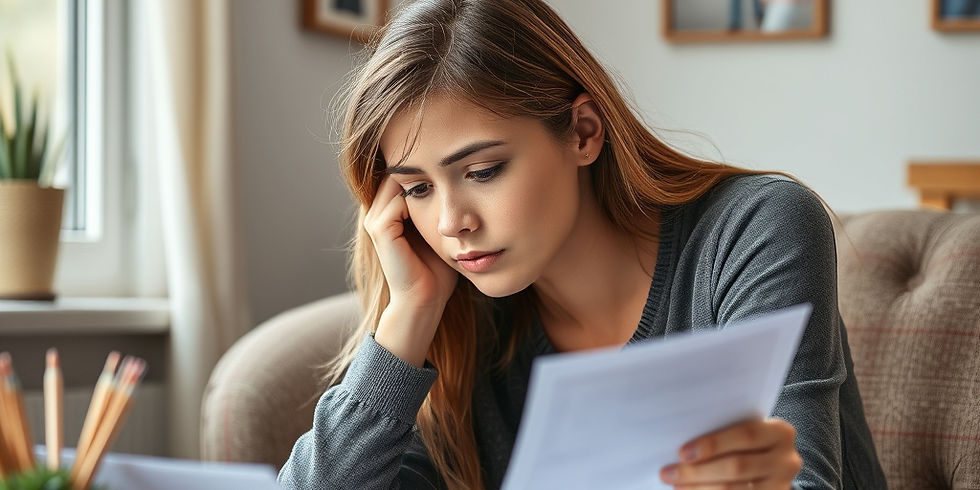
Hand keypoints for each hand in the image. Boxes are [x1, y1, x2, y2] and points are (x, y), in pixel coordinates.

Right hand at [364, 177, 458, 311]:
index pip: (401, 173)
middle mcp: (375, 213)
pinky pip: (400, 199)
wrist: (425, 299)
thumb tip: (458, 182)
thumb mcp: (437, 231)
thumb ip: (436, 207)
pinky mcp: (379, 229)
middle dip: (424, 172)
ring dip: (424, 184)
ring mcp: (374, 220)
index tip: (451, 173)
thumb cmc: (436, 270)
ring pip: (397, 181)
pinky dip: (421, 200)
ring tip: (447, 191)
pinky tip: (439, 212)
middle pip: (397, 172)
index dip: (425, 170)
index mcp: (386, 212)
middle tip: (450, 175)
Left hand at [659, 417, 801, 488]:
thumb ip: (723, 432)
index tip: (682, 452)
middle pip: (738, 467)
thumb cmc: (746, 444)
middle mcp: (788, 460)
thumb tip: (681, 448)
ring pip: (735, 489)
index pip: (745, 435)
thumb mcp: (742, 432)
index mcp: (780, 432)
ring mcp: (782, 484)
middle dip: (698, 471)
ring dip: (700, 489)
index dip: (713, 444)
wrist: (771, 466)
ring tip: (676, 485)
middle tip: (669, 473)